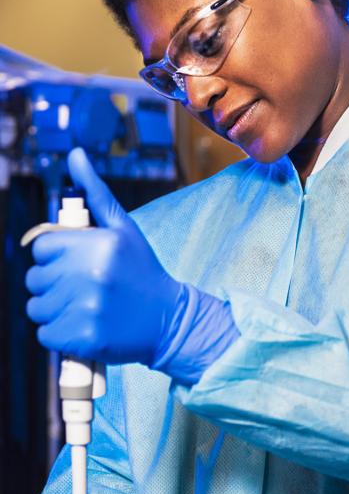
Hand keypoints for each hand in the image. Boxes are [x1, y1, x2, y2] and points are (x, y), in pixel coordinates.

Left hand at [26, 147, 238, 382]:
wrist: (169, 321)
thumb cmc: (142, 272)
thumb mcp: (123, 229)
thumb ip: (95, 194)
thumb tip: (75, 155)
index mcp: (98, 245)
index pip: (42, 247)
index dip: (55, 257)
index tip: (76, 266)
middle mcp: (91, 275)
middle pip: (35, 278)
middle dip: (52, 284)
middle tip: (82, 290)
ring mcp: (87, 309)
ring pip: (37, 308)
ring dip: (53, 311)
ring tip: (82, 308)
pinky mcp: (84, 338)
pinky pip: (46, 335)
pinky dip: (59, 335)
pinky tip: (83, 327)